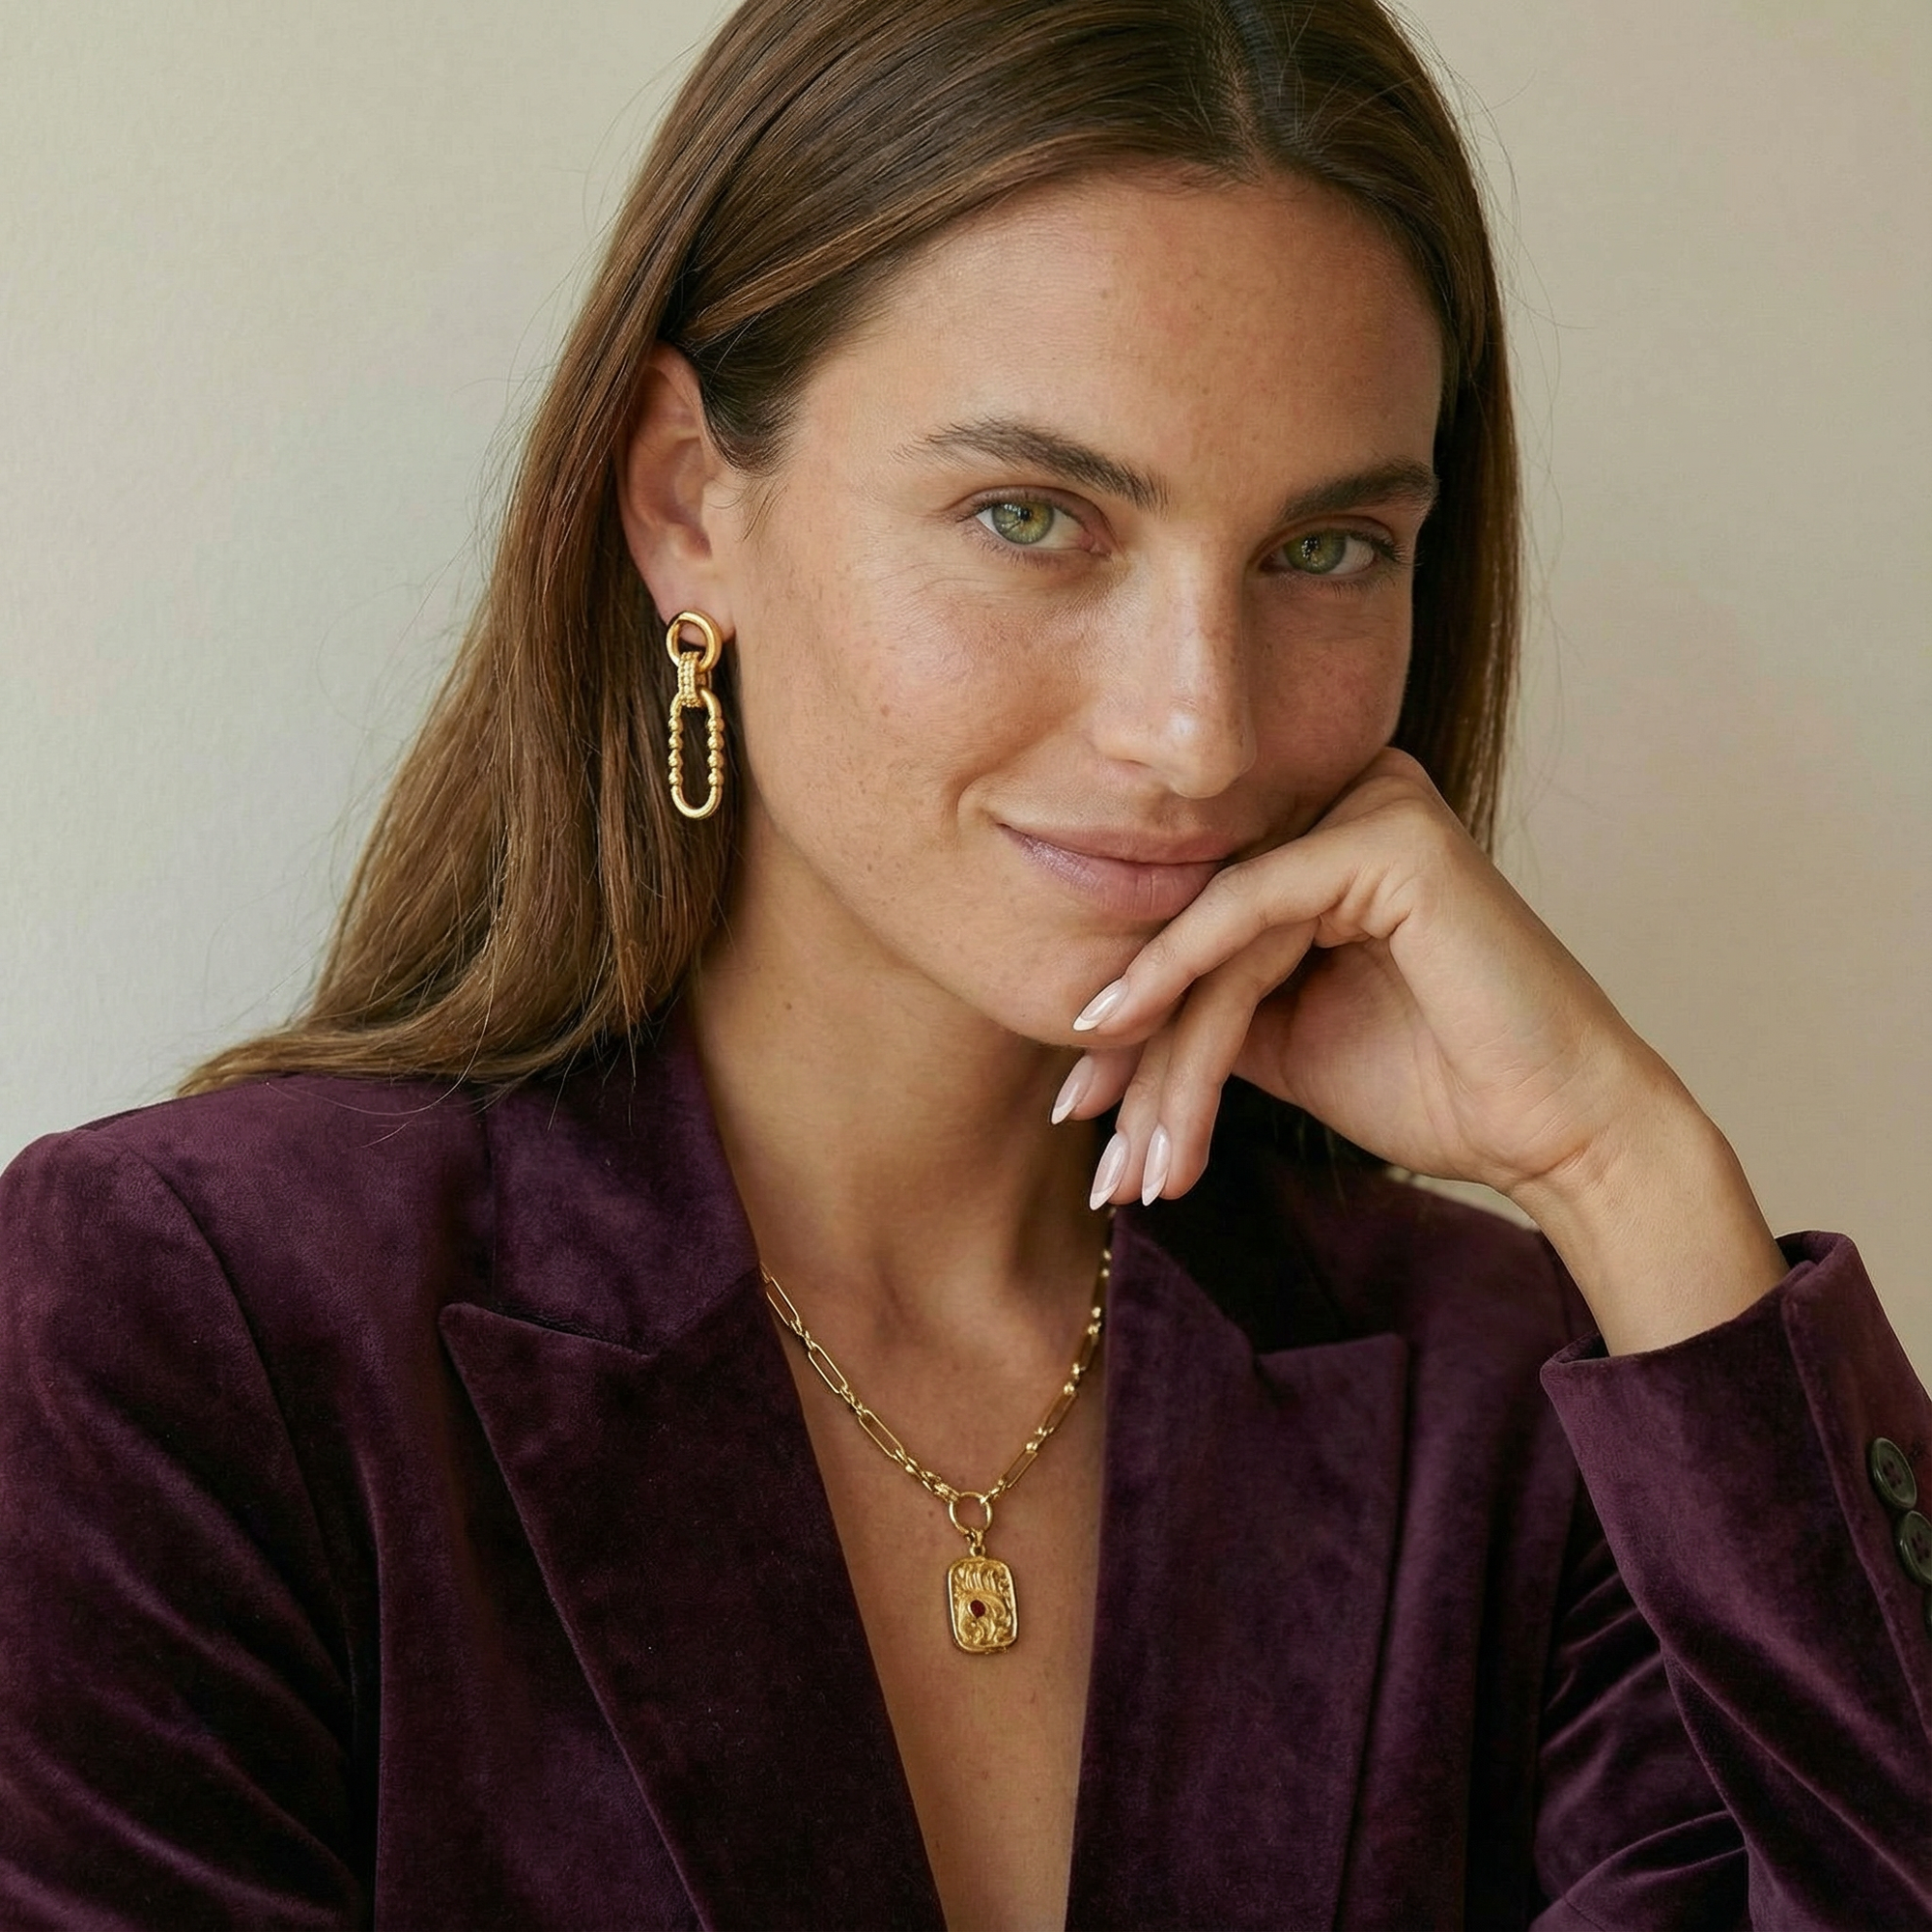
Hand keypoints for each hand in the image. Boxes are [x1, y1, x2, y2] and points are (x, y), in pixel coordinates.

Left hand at [1057, 748, 1785, 1350]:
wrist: (1558, 1132)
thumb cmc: (1438, 1084)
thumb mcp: (1285, 1037)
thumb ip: (1207, 1002)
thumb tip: (1095, 1014)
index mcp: (1332, 836)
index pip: (1200, 927)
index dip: (1132, 1027)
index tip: (1075, 1116)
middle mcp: (1350, 801)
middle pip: (1200, 934)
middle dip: (1138, 1059)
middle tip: (1100, 1168)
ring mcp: (1374, 803)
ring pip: (1215, 938)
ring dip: (1164, 1065)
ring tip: (1134, 1169)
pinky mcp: (1389, 833)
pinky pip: (1248, 910)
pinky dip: (1183, 987)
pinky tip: (1130, 1053)